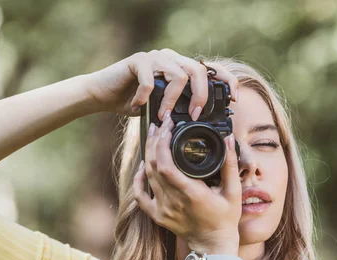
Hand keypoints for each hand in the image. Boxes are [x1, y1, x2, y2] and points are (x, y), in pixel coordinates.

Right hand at [83, 49, 238, 118]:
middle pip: (198, 70)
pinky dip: (146, 96)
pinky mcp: (138, 61)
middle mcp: (171, 58)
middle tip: (195, 115)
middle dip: (201, 95)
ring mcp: (155, 57)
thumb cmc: (132, 102)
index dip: (227, 81)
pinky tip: (138, 105)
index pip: (210, 69)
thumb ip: (178, 109)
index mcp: (180, 68)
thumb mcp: (161, 108)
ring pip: (178, 74)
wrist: (102, 93)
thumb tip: (199, 123)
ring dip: (173, 100)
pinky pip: (150, 79)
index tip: (234, 99)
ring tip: (163, 116)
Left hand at [132, 117, 241, 254]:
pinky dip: (138, 179)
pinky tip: (143, 166)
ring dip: (148, 154)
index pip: (166, 164)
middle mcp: (173, 201)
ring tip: (154, 136)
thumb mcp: (233, 191)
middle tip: (162, 125)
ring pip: (146, 176)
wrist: (213, 245)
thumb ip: (230, 164)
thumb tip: (228, 140)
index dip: (163, 142)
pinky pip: (140, 195)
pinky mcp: (158, 216)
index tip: (169, 126)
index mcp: (191, 194)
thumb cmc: (225, 219)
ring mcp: (163, 209)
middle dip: (155, 141)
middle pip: (153, 165)